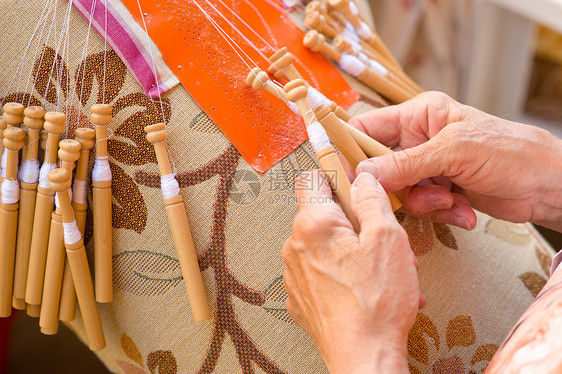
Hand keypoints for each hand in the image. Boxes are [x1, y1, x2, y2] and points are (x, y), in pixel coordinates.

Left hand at [282, 170, 420, 372]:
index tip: (352, 183)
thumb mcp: (387, 238)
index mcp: (312, 225)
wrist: (363, 357)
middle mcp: (294, 246)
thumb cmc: (376, 303)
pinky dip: (341, 274)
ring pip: (324, 245)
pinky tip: (366, 289)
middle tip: (379, 238)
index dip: (334, 176)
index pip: (310, 179)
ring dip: (351, 250)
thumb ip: (372, 200)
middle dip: (352, 221)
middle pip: (321, 215)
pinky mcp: (300, 297)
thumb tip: (363, 179)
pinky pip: (320, 272)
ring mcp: (294, 274)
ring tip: (380, 271)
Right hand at [351, 91, 561, 231]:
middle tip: (410, 196)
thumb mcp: (454, 152)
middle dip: (394, 187)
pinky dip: (439, 212)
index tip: (345, 177)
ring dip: (422, 203)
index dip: (350, 150)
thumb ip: (405, 164)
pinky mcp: (439, 191)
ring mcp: (428, 168)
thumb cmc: (509, 152)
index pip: (366, 128)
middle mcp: (418, 140)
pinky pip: (420, 207)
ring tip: (449, 201)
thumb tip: (362, 176)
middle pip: (378, 167)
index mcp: (418, 116)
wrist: (549, 185)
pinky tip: (463, 210)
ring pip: (399, 192)